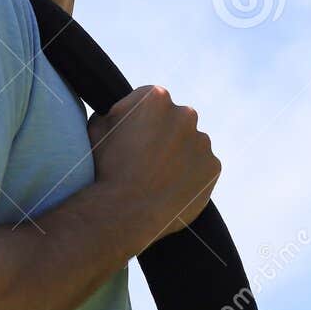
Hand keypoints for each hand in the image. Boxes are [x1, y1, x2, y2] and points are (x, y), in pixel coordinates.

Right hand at [87, 85, 219, 253]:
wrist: (126, 212)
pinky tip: (170, 189)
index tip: (131, 140)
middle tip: (146, 160)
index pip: (151, 102)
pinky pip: (202, 168)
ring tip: (157, 178)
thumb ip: (113, 112)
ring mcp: (202, 141)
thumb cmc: (106, 169)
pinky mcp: (213, 166)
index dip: (138, 122)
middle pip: (175, 121)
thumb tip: (117, 112)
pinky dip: (190, 176)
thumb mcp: (97, 129)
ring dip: (178, 156)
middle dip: (164, 135)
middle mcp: (185, 114)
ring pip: (191, 145)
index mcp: (156, 97)